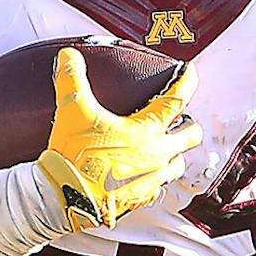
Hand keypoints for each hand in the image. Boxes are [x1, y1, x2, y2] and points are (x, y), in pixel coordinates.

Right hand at [35, 48, 201, 230]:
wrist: (66, 197)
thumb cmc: (74, 156)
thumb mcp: (72, 111)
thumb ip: (71, 79)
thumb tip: (68, 56)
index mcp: (146, 130)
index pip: (176, 100)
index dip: (186, 82)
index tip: (189, 73)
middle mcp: (157, 155)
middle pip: (190, 136)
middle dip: (188, 126)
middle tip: (180, 120)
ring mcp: (151, 179)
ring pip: (178, 164)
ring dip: (174, 155)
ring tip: (162, 149)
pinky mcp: (140, 199)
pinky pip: (157, 188)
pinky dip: (154, 179)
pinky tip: (142, 176)